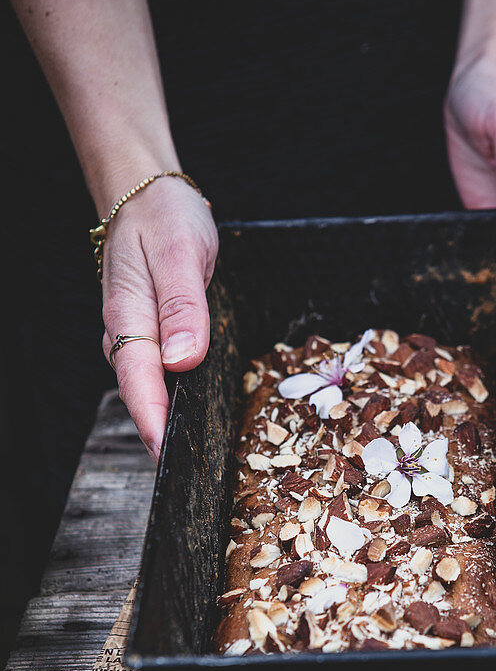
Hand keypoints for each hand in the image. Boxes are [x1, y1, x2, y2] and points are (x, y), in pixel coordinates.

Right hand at [100, 176, 218, 459]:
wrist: (146, 193)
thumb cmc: (163, 218)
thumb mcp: (182, 255)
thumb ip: (183, 308)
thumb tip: (183, 360)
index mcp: (129, 315)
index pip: (138, 381)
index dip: (152, 421)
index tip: (169, 455)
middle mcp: (125, 333)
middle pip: (140, 395)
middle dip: (160, 436)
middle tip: (192, 477)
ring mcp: (134, 336)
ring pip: (147, 388)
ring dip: (166, 421)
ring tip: (195, 459)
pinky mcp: (148, 334)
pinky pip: (157, 375)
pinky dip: (171, 398)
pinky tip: (190, 415)